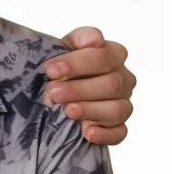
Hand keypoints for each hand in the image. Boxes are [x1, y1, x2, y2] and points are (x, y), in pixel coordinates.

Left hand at [45, 28, 135, 145]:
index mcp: (113, 55)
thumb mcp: (63, 47)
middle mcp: (123, 79)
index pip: (103, 56)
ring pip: (117, 109)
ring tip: (67, 111)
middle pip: (112, 84)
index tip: (51, 70)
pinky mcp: (117, 126)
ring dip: (90, 110)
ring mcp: (122, 104)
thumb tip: (93, 40)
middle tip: (52, 92)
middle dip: (79, 89)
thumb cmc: (62, 66)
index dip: (77, 63)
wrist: (55, 89)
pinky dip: (104, 134)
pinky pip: (119, 133)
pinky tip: (87, 132)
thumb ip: (79, 39)